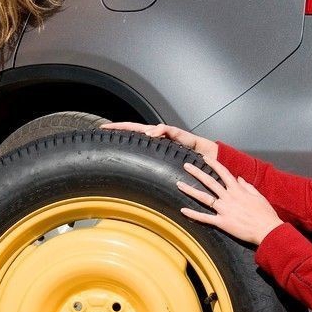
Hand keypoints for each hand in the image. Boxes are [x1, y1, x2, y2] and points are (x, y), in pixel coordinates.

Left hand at [101, 121, 217, 165]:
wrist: (207, 159)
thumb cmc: (186, 163)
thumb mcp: (167, 167)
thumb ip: (154, 170)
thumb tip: (138, 184)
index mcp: (153, 144)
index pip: (133, 138)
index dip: (120, 135)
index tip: (104, 135)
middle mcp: (158, 136)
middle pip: (136, 129)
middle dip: (121, 127)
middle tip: (106, 127)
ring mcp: (167, 133)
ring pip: (149, 127)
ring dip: (136, 129)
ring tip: (124, 130)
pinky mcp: (179, 133)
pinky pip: (167, 130)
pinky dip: (158, 130)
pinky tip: (151, 133)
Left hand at [176, 159, 280, 245]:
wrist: (267, 230)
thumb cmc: (265, 214)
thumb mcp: (258, 196)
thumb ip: (247, 186)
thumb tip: (239, 178)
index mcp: (238, 190)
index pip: (223, 173)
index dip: (213, 164)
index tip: (204, 157)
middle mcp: (228, 197)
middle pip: (209, 182)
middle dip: (197, 173)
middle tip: (186, 166)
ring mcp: (224, 210)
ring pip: (204, 198)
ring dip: (190, 190)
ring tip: (179, 184)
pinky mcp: (222, 222)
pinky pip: (205, 218)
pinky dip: (193, 214)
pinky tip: (183, 210)